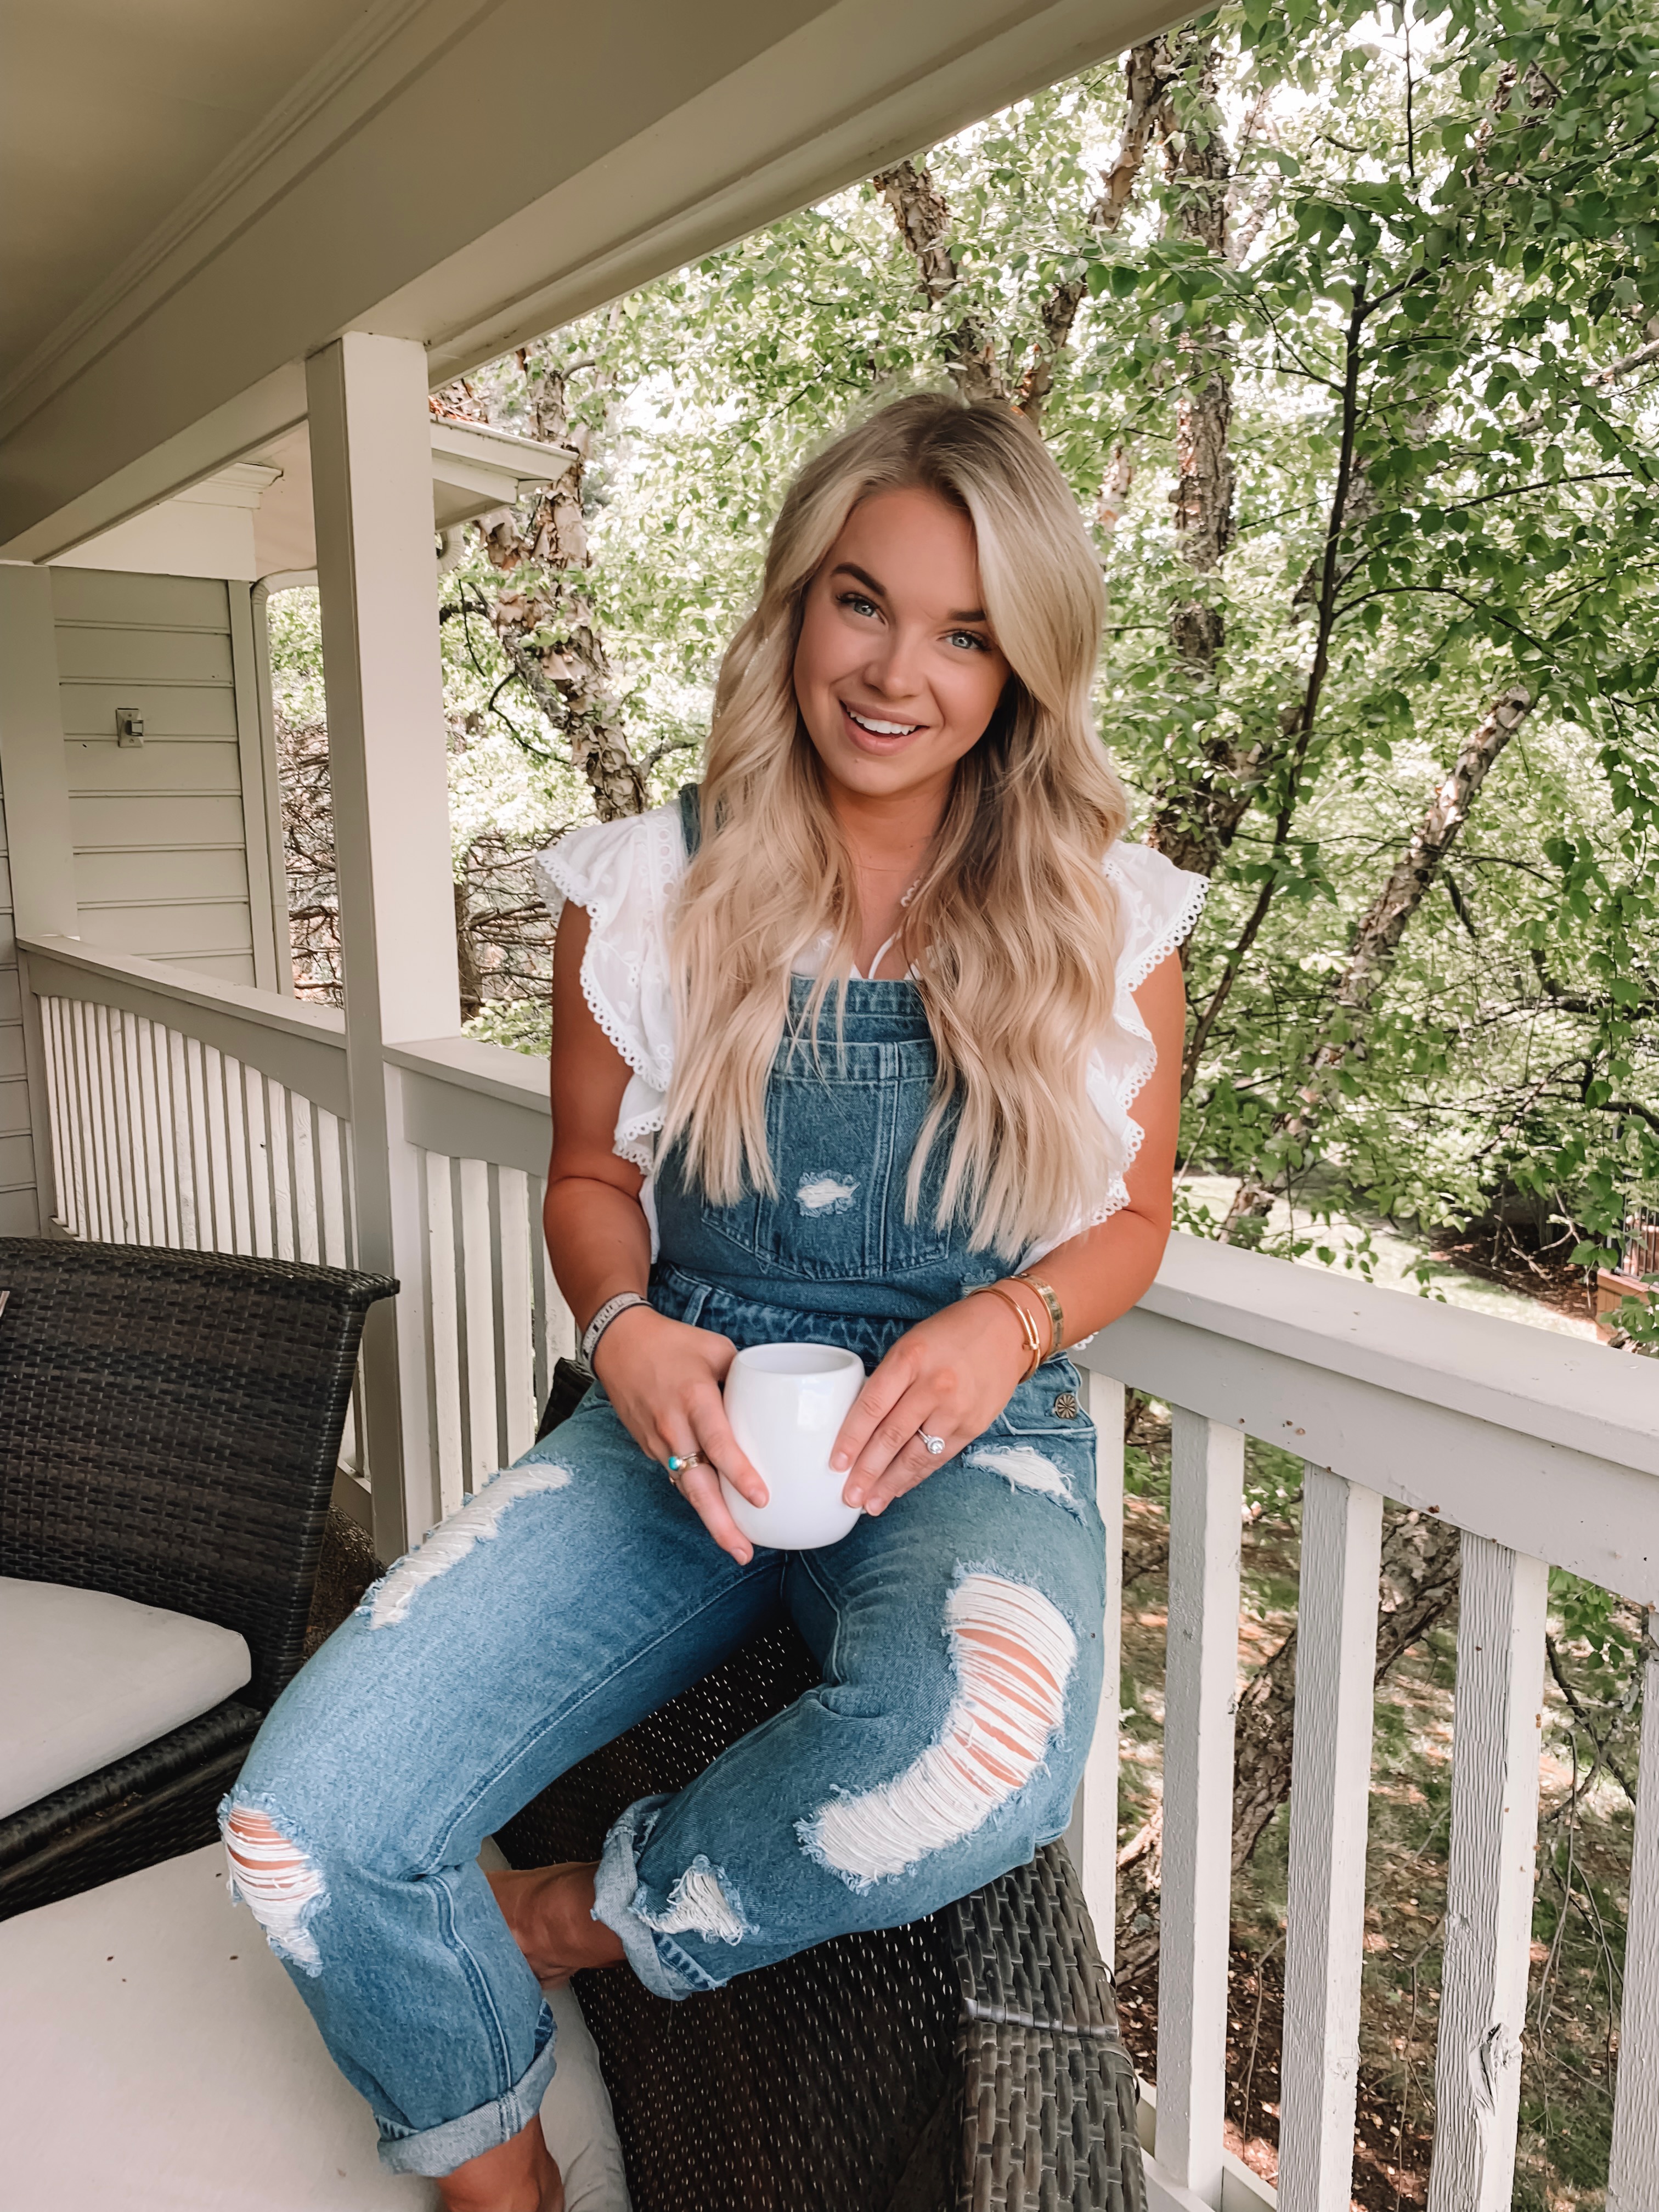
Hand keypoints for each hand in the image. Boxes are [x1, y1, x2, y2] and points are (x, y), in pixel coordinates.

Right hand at [591, 1307, 766, 1563]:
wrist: (618, 1343)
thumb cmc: (671, 1342)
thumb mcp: (716, 1348)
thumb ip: (747, 1376)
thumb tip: (780, 1398)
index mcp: (694, 1398)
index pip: (718, 1442)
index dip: (739, 1473)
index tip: (761, 1499)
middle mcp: (674, 1427)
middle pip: (697, 1484)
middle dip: (720, 1523)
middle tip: (744, 1551)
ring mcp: (658, 1441)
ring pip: (687, 1488)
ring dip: (710, 1518)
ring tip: (737, 1546)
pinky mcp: (650, 1448)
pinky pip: (678, 1477)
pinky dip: (697, 1497)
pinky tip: (717, 1515)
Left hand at [829, 1292, 1031, 1516]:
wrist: (1006, 1330)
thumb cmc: (949, 1334)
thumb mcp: (910, 1345)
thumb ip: (887, 1381)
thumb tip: (859, 1427)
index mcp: (909, 1359)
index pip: (872, 1406)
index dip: (851, 1439)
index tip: (835, 1463)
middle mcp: (933, 1386)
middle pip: (892, 1436)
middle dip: (867, 1472)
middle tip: (849, 1497)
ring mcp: (956, 1409)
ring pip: (916, 1454)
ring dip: (891, 1483)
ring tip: (871, 1504)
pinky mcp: (974, 1426)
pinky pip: (939, 1457)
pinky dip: (917, 1475)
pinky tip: (900, 1488)